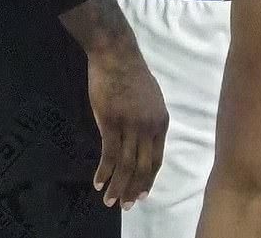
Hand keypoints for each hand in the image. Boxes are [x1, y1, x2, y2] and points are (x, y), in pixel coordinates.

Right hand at [88, 42, 168, 209]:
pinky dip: (104, 172)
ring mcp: (130, 125)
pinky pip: (109, 155)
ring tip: (110, 201)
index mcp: (161, 121)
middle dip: (134, 189)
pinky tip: (98, 183)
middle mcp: (149, 127)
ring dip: (118, 187)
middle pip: (142, 167)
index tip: (142, 194)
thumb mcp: (151, 98)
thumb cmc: (131, 73)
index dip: (148, 179)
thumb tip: (143, 141)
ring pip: (126, 165)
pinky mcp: (111, 122)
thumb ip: (149, 121)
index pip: (156, 159)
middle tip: (126, 206)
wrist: (116, 54)